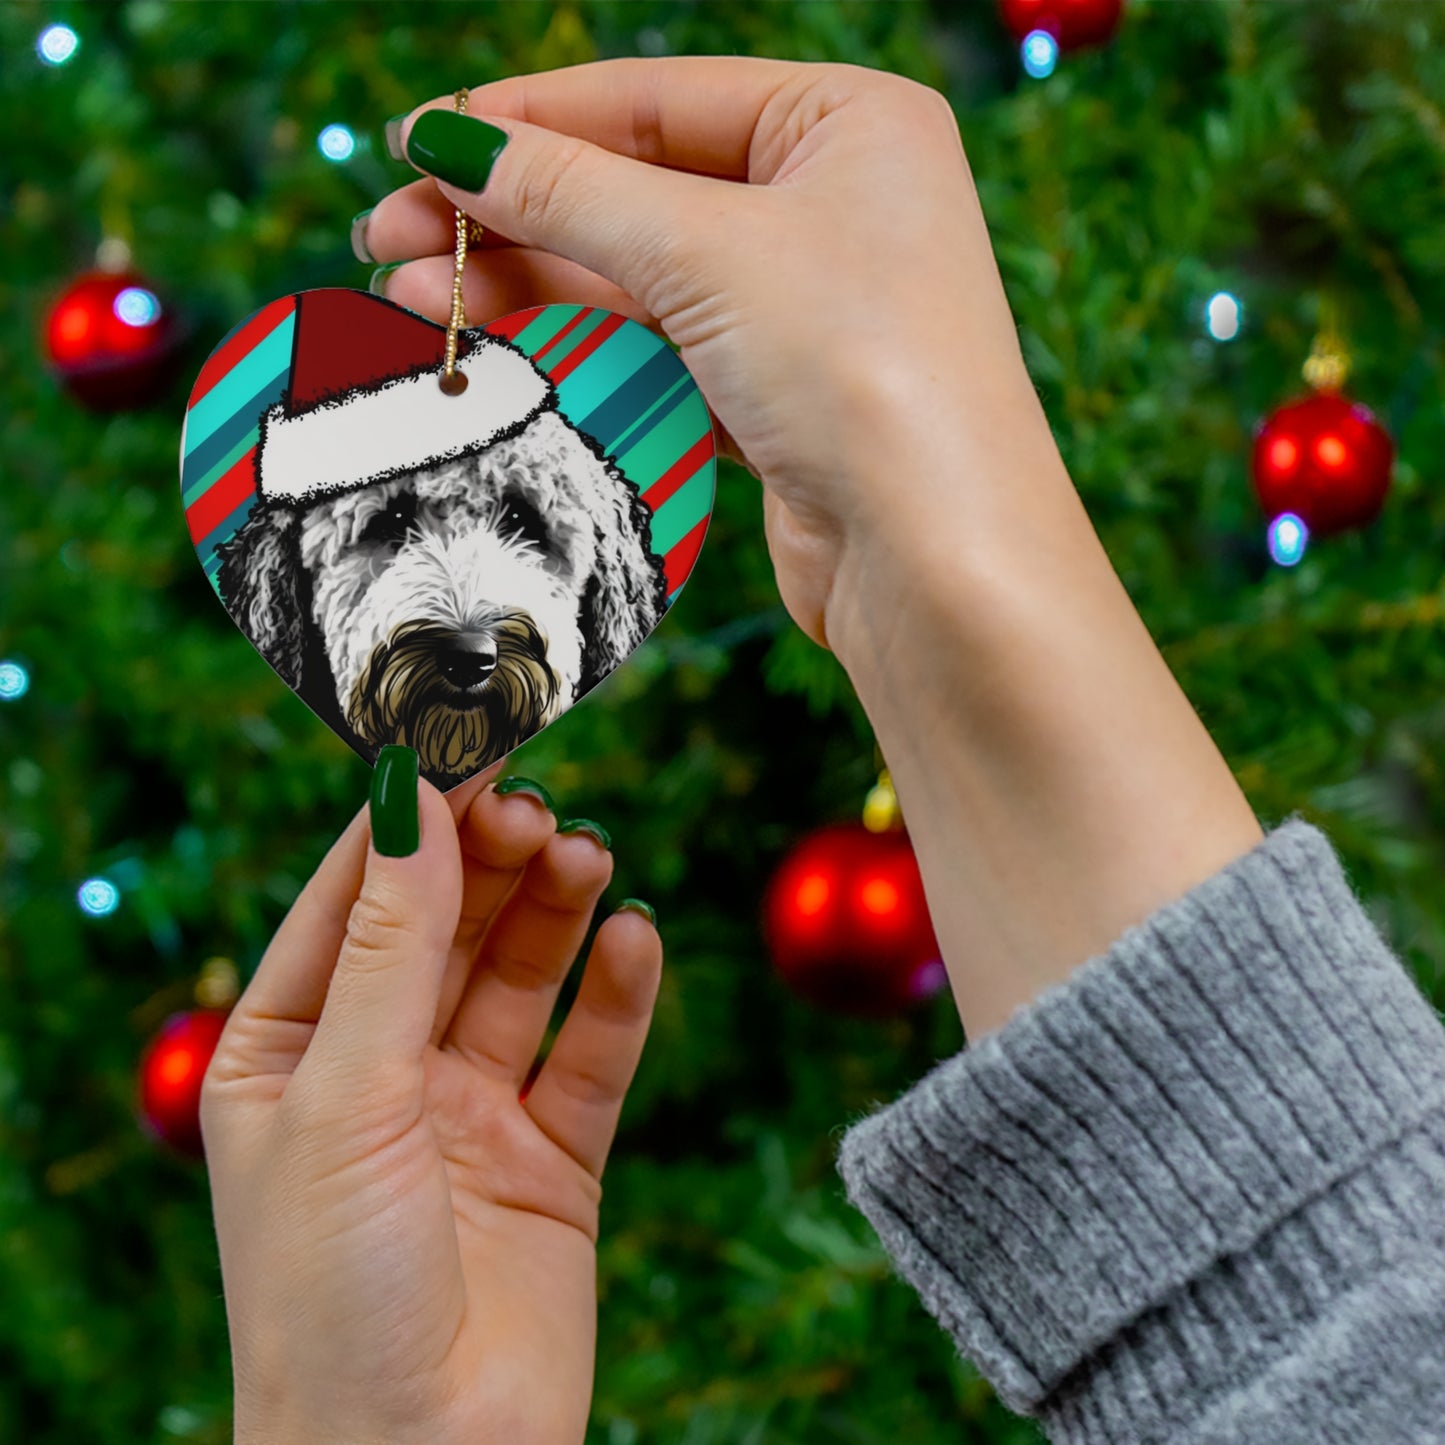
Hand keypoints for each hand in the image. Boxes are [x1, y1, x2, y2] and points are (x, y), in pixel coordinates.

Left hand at [201, 761, 660, 1444]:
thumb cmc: (331, 1295)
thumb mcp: (346, 1095)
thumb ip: (391, 945)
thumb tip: (408, 797)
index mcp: (289, 1053)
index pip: (352, 901)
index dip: (409, 822)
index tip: (466, 744)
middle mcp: (380, 1073)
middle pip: (447, 927)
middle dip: (490, 861)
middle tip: (538, 807)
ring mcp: (469, 1113)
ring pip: (521, 977)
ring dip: (555, 911)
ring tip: (589, 857)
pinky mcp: (552, 1159)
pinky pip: (591, 1055)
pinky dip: (617, 994)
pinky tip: (635, 939)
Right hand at [361, 57, 1048, 656]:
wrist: (936, 560)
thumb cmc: (861, 371)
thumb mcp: (707, 252)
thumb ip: (571, 191)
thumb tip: (448, 142)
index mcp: (848, 122)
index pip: (656, 98)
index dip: (527, 118)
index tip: (417, 141)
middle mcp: (833, 203)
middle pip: (636, 186)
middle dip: (509, 211)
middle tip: (387, 235)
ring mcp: (806, 303)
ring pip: (639, 273)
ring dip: (527, 281)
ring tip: (410, 294)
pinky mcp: (779, 393)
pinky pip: (660, 346)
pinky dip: (580, 344)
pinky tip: (496, 343)